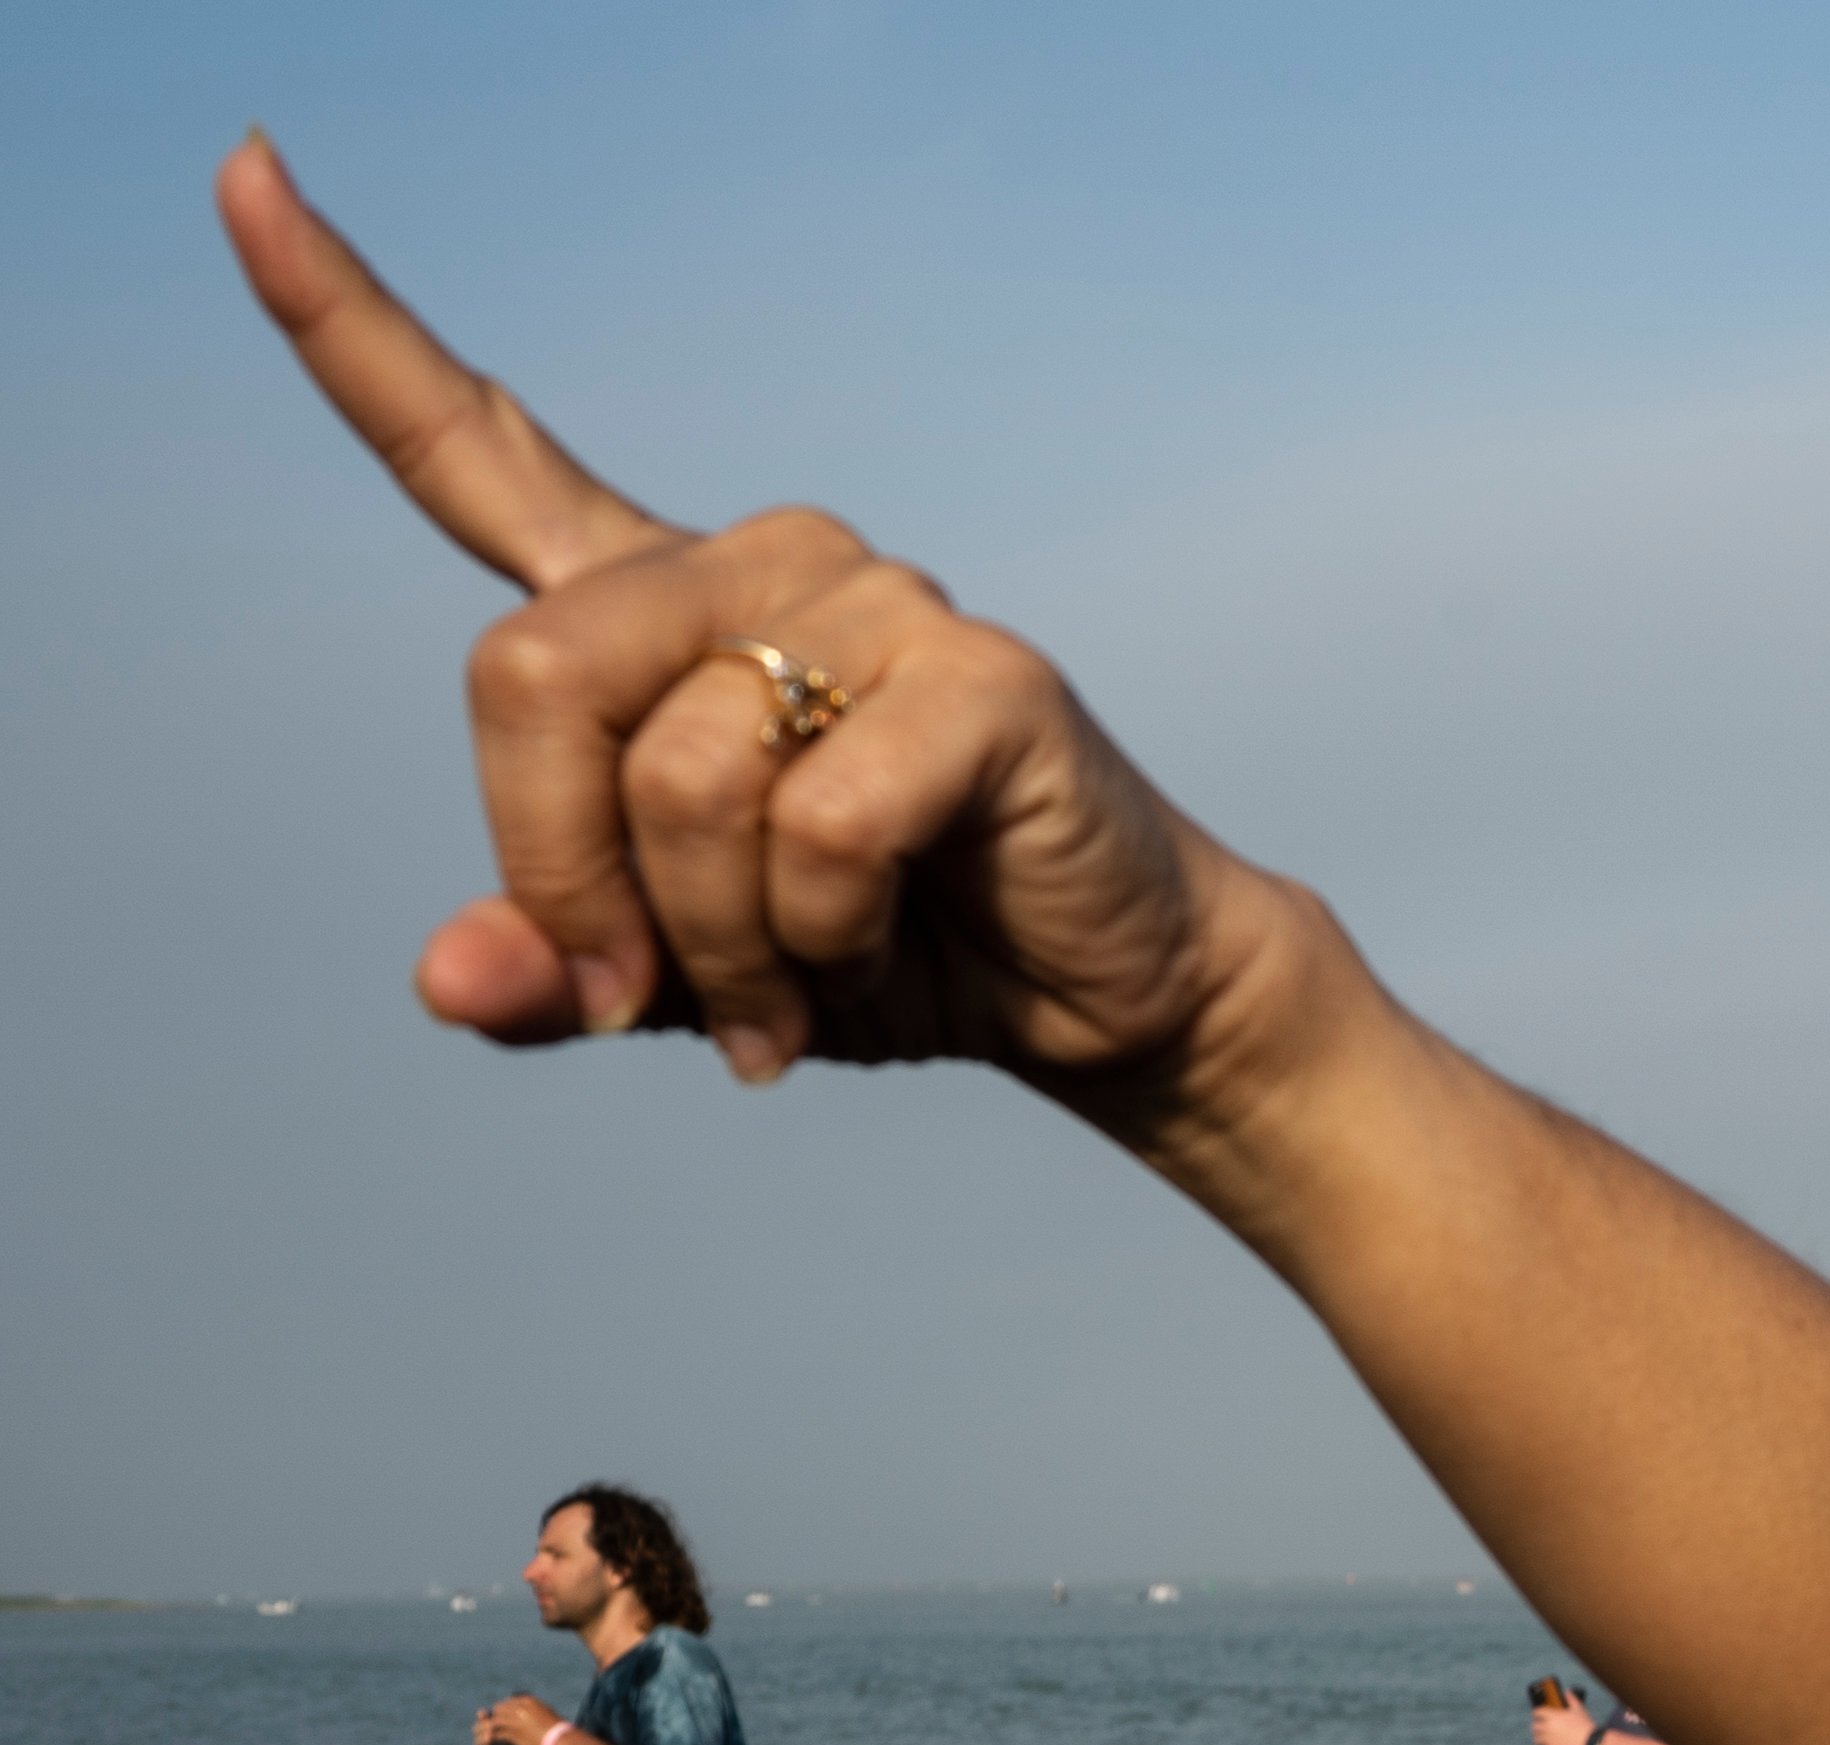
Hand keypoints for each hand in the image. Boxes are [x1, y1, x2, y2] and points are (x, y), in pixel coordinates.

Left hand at [217, 137, 1291, 1108]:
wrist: (1103, 996)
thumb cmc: (889, 951)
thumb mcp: (680, 977)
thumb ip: (554, 964)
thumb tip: (460, 976)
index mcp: (652, 603)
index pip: (469, 445)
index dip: (343, 318)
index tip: (244, 174)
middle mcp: (750, 566)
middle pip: (532, 672)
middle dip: (562, 870)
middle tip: (638, 996)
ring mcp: (873, 600)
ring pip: (676, 770)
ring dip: (715, 941)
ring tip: (782, 1001)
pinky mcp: (979, 674)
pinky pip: (815, 819)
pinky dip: (817, 933)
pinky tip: (862, 959)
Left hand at [477, 1695, 564, 1744]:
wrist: (561, 1738)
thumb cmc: (558, 1728)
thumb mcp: (547, 1713)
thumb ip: (535, 1709)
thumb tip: (532, 1708)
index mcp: (526, 1701)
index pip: (507, 1703)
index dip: (500, 1711)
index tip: (497, 1717)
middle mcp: (518, 1709)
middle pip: (497, 1711)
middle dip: (491, 1718)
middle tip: (485, 1726)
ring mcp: (514, 1721)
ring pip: (492, 1723)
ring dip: (484, 1730)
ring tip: (479, 1736)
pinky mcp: (512, 1734)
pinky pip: (494, 1735)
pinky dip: (488, 1740)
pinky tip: (485, 1744)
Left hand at [1532, 1700, 1601, 1744]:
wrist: (1590, 1742)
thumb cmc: (1584, 1724)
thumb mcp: (1579, 1709)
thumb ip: (1571, 1699)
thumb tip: (1568, 1692)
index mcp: (1552, 1716)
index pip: (1537, 1712)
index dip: (1537, 1712)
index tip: (1538, 1714)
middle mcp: (1547, 1728)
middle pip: (1535, 1726)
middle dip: (1537, 1726)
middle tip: (1541, 1727)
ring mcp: (1548, 1740)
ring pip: (1537, 1739)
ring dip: (1539, 1738)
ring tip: (1543, 1738)